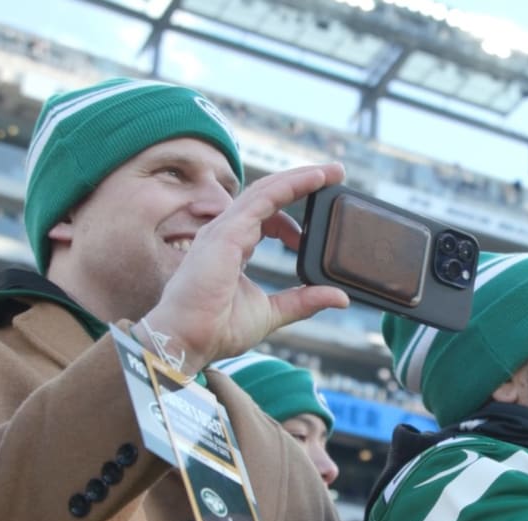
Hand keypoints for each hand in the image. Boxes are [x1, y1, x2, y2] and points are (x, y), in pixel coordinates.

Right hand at [140, 163, 349, 372]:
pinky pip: (263, 199)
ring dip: (300, 177)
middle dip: (301, 182)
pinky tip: (314, 180)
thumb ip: (303, 301)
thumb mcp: (272, 312)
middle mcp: (226, 232)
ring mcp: (224, 229)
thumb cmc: (217, 329)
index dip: (294, 217)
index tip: (322, 219)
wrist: (188, 340)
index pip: (267, 216)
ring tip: (331, 172)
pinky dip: (290, 186)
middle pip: (268, 195)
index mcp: (233, 247)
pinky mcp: (226, 232)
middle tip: (335, 174)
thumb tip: (339, 298)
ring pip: (266, 190)